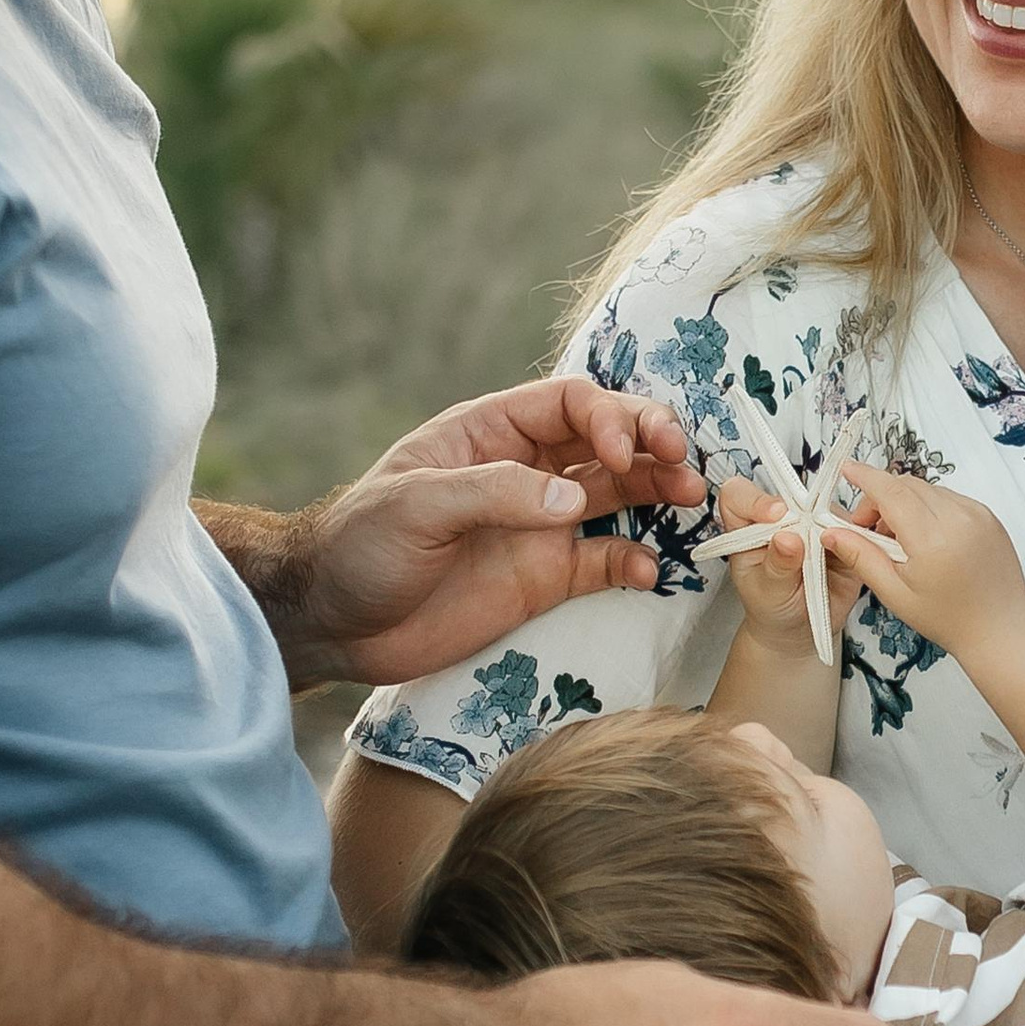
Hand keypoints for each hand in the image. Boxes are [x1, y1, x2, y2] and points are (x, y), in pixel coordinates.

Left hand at [278, 377, 707, 685]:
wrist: (332, 622)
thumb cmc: (358, 546)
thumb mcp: (416, 505)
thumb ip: (495, 493)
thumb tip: (573, 499)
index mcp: (490, 433)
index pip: (569, 403)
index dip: (608, 418)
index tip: (624, 452)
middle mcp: (525, 471)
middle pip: (606, 441)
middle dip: (650, 444)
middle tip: (684, 463)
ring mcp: (539, 525)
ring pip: (617, 494)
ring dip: (657, 493)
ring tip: (691, 502)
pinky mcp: (544, 578)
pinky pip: (604, 561)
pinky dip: (633, 562)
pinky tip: (648, 571)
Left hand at [713, 471, 877, 652]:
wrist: (799, 626)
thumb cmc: (772, 605)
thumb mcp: (767, 592)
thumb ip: (776, 566)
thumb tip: (787, 539)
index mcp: (748, 525)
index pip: (740, 496)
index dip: (755, 500)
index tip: (774, 516)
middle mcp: (781, 517)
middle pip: (790, 495)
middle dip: (802, 515)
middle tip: (810, 541)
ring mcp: (813, 521)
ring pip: (826, 507)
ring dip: (831, 529)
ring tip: (829, 557)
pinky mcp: (842, 531)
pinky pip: (853, 526)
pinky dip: (854, 540)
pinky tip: (848, 559)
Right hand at [820, 466, 1024, 666]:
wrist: (1000, 629)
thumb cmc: (948, 618)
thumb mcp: (895, 593)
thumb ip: (861, 557)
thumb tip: (831, 533)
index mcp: (933, 539)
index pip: (891, 491)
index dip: (865, 477)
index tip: (847, 471)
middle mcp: (959, 518)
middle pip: (907, 486)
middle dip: (880, 498)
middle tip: (867, 529)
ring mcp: (977, 514)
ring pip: (927, 490)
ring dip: (905, 503)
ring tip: (898, 540)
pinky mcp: (988, 516)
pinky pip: (948, 498)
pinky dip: (929, 508)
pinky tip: (924, 538)